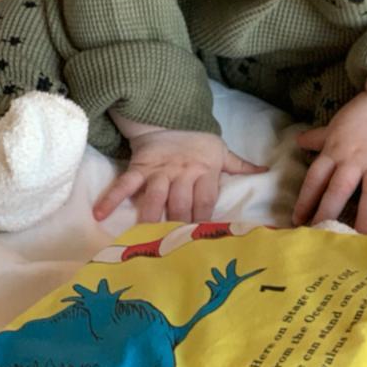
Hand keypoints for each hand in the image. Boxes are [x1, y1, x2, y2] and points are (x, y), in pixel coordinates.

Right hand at [93, 127, 266, 223]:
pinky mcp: (139, 167)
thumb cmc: (198, 141)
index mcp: (204, 171)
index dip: (204, 219)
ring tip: (143, 238)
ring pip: (155, 196)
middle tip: (173, 248)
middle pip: (180, 203)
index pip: (206, 199)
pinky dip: (112, 197)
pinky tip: (100, 214)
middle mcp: (182, 173)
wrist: (170, 118)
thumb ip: (240, 165)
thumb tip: (266, 171)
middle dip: (177, 224)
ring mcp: (159, 171)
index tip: (202, 240)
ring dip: (150, 217)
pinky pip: (125, 183)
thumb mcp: (221, 151)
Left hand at [292, 89, 366, 235]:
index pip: (315, 178)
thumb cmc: (359, 116)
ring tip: (362, 241)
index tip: (298, 220)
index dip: (305, 199)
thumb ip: (318, 138)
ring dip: (366, 218)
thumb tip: (297, 142)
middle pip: (338, 190)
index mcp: (335, 152)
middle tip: (321, 236)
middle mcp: (354, 161)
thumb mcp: (335, 126)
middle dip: (328, 213)